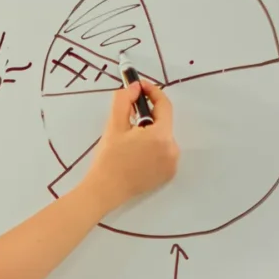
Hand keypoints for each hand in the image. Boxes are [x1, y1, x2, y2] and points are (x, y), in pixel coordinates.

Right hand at [77, 78, 178, 210]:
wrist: (105, 191)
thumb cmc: (108, 159)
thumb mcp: (114, 126)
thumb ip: (124, 101)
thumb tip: (135, 87)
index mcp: (161, 135)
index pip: (164, 105)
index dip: (152, 92)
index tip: (139, 87)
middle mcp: (173, 149)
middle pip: (163, 123)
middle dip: (147, 116)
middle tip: (128, 117)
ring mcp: (172, 164)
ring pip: (163, 138)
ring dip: (150, 133)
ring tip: (130, 139)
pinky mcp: (168, 175)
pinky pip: (164, 153)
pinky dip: (153, 148)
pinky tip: (136, 154)